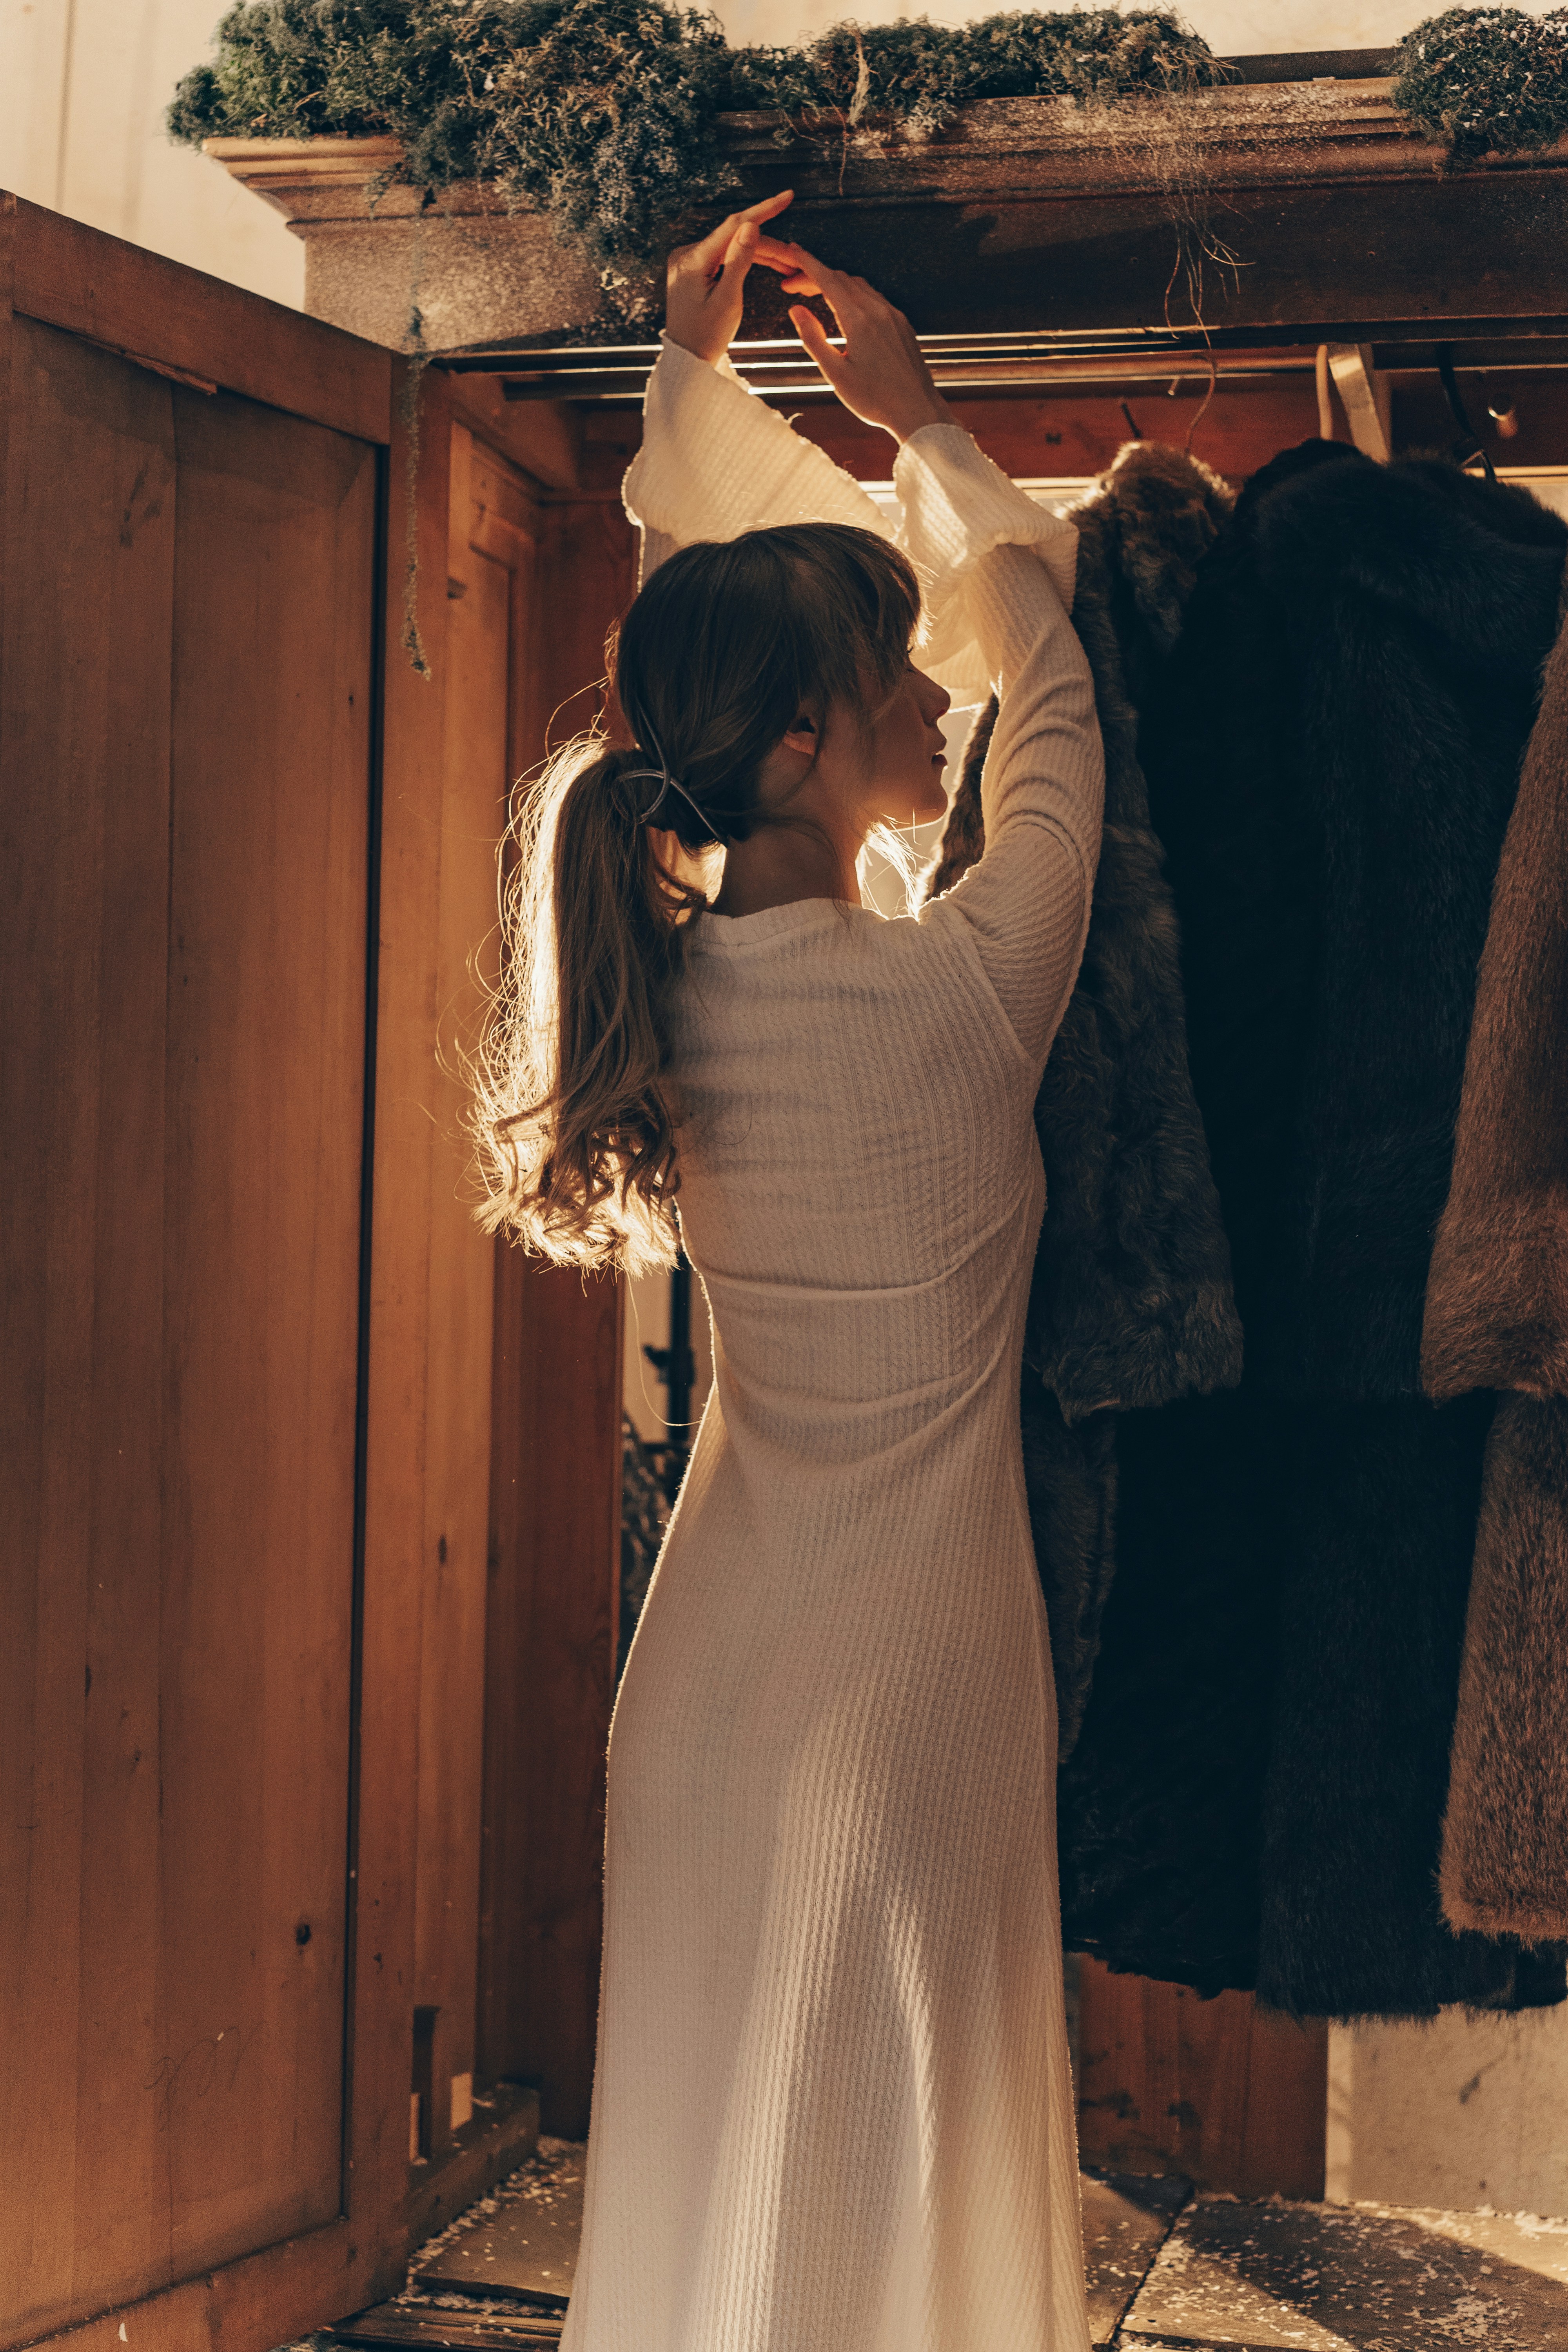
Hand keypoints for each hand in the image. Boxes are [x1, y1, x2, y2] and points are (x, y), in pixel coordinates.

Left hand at [664, 191, 803, 365]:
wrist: (687, 359)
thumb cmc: (705, 337)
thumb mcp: (727, 300)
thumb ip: (739, 261)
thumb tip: (751, 226)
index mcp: (693, 260)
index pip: (733, 225)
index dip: (763, 210)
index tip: (787, 196)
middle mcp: (688, 254)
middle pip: (737, 239)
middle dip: (769, 246)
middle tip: (796, 258)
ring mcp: (690, 261)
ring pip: (733, 248)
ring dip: (762, 254)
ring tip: (789, 266)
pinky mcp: (695, 269)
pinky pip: (725, 257)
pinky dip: (747, 261)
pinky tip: (769, 265)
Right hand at [775, 249, 950, 443]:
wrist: (917, 411)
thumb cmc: (875, 399)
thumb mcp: (835, 373)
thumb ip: (813, 338)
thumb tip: (796, 310)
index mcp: (858, 320)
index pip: (827, 279)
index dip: (806, 263)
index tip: (792, 251)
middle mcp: (877, 310)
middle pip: (841, 279)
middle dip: (815, 275)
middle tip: (793, 285)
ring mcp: (893, 315)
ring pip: (859, 286)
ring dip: (835, 284)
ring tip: (816, 294)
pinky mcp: (902, 324)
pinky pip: (875, 298)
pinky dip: (855, 294)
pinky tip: (846, 309)